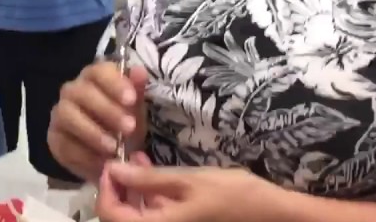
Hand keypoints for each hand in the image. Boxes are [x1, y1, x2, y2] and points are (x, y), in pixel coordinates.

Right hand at [47, 60, 148, 181]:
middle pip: (82, 92)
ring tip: (114, 148)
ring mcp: (60, 114)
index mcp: (94, 77)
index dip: (114, 83)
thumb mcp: (135, 109)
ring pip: (68, 116)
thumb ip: (136, 89)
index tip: (131, 99)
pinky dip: (85, 155)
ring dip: (93, 132)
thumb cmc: (122, 123)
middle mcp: (73, 91)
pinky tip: (102, 163)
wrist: (108, 154)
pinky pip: (65, 144)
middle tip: (130, 128)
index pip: (99, 71)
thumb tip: (139, 71)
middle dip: (107, 110)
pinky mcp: (54, 138)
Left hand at [96, 155, 285, 221]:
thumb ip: (148, 179)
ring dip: (131, 190)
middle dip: (116, 188)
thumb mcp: (188, 181)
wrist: (271, 214)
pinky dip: (147, 195)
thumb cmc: (232, 196)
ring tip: (136, 159)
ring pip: (136, 216)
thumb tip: (112, 169)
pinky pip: (154, 215)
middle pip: (120, 218)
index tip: (110, 163)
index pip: (110, 215)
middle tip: (121, 160)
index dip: (104, 189)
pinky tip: (152, 171)